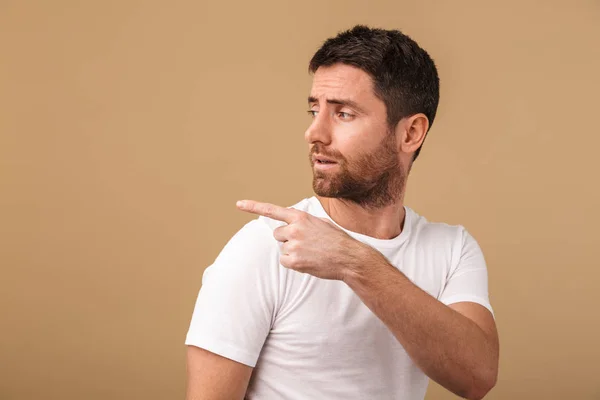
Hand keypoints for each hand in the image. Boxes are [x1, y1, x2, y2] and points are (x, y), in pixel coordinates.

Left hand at [236, 199, 369, 280]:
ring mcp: (294, 245)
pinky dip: (294, 263)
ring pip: (283, 248)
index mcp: (300, 217)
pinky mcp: (294, 260)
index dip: (254, 206)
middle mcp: (295, 229)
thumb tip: (291, 223)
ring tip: (311, 252)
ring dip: (293, 251)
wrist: (349, 257)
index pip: (273, 210)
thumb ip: (303, 221)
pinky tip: (309, 261)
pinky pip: (285, 261)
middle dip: (287, 239)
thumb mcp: (320, 222)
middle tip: (306, 243)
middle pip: (277, 234)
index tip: (239, 204)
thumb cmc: (337, 240)